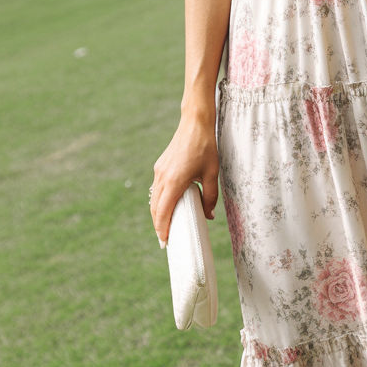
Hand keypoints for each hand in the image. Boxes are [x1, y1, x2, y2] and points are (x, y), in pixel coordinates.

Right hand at [150, 110, 219, 245]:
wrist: (194, 124)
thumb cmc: (205, 148)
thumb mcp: (212, 175)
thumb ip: (210, 197)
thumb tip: (209, 216)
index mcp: (174, 181)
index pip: (163, 212)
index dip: (162, 229)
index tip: (165, 242)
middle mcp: (162, 177)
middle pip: (155, 208)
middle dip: (158, 225)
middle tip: (165, 240)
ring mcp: (159, 171)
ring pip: (154, 199)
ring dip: (158, 214)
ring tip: (166, 227)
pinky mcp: (160, 167)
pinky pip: (156, 189)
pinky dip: (159, 201)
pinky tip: (168, 207)